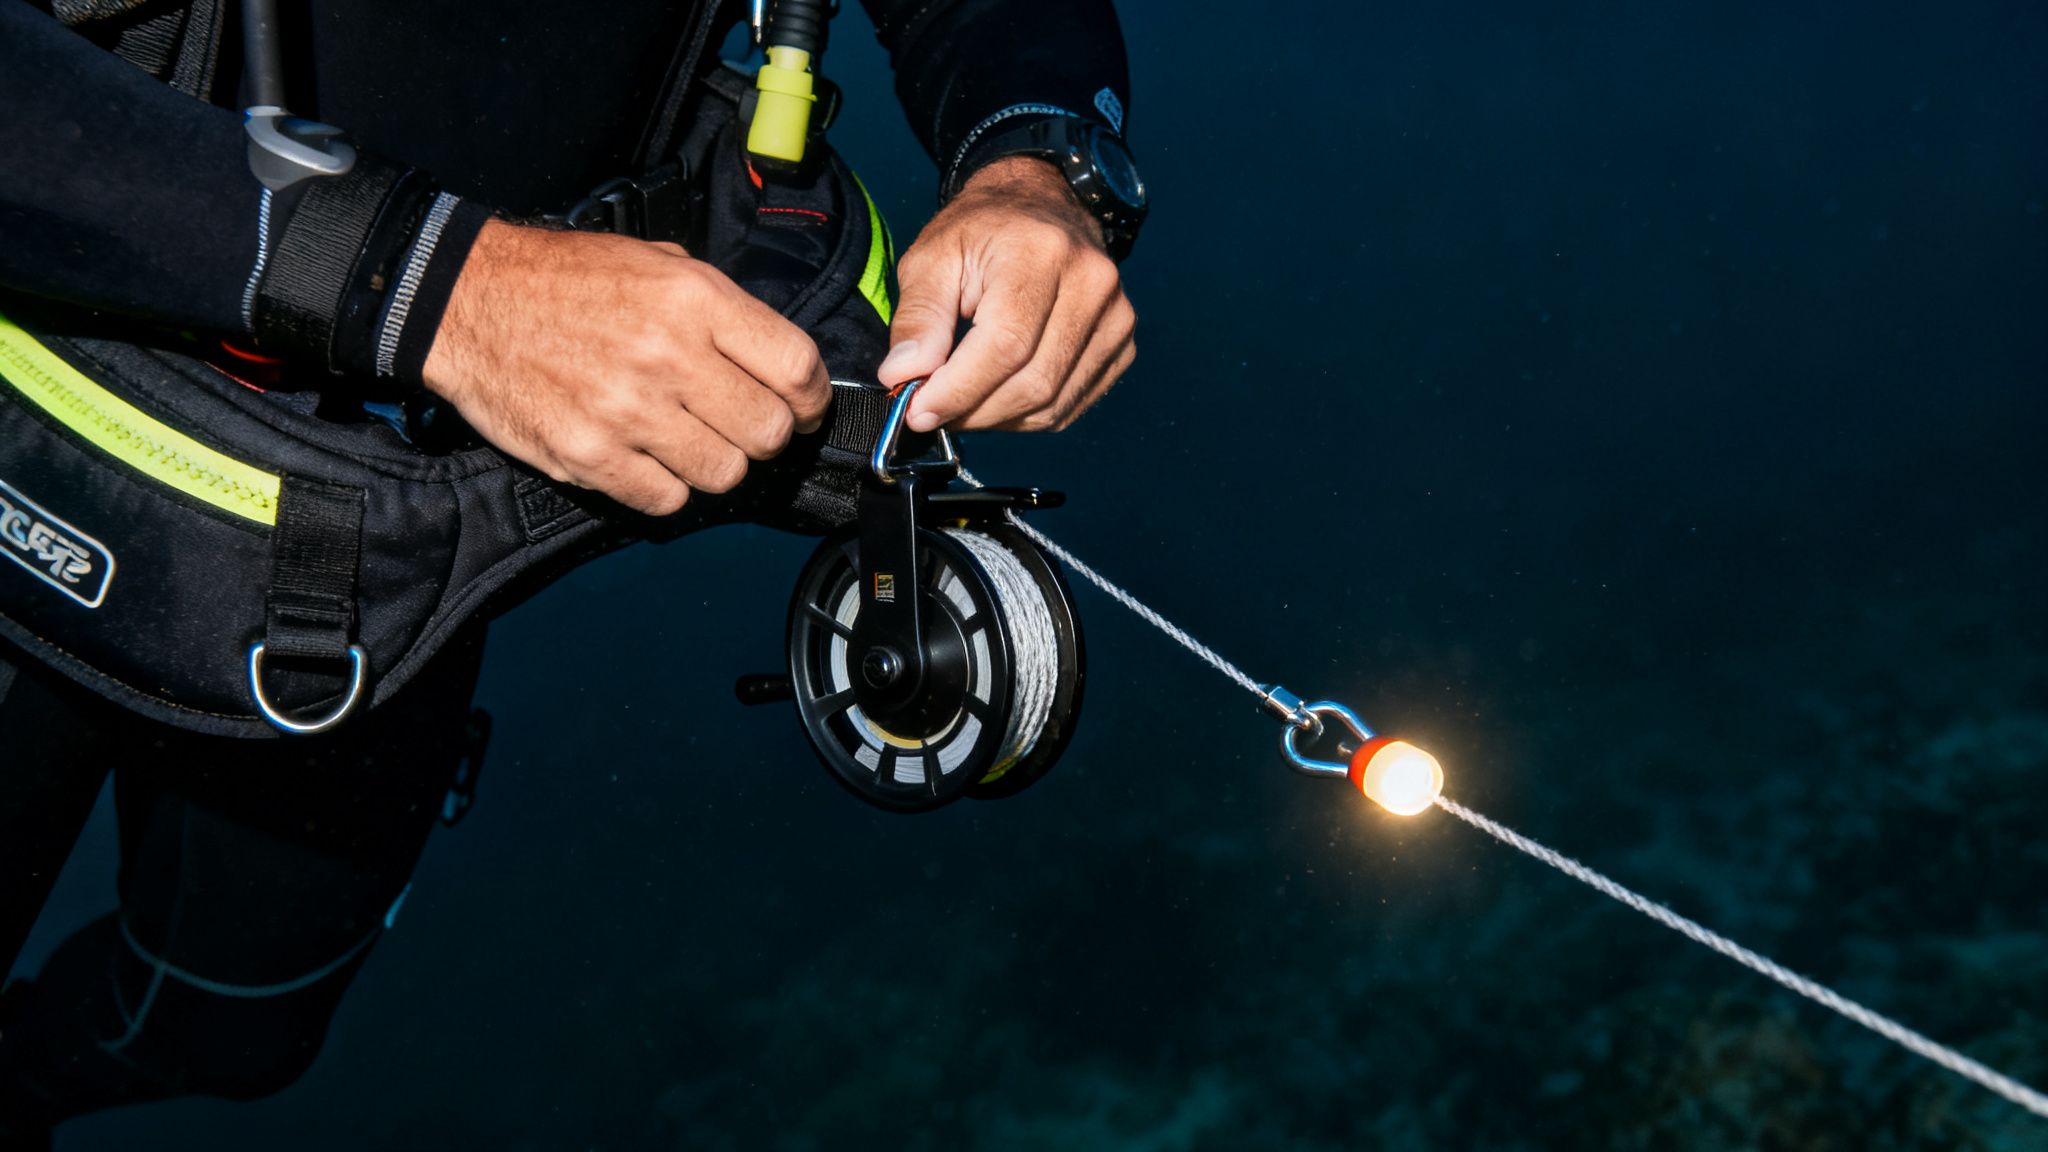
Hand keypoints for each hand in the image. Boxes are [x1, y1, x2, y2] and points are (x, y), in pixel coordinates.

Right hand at [422, 221, 830, 514]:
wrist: (468, 300)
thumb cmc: (568, 280)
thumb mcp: (658, 261)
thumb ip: (724, 310)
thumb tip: (780, 362)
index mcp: (694, 300)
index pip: (796, 368)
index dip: (811, 398)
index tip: (802, 407)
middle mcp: (668, 356)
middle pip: (768, 432)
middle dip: (764, 435)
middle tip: (738, 424)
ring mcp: (628, 412)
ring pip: (724, 473)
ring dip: (715, 463)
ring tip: (686, 438)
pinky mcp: (591, 457)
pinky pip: (667, 499)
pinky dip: (664, 486)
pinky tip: (644, 455)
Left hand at [879, 156, 1136, 432]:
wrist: (1041, 206)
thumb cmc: (982, 232)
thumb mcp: (932, 257)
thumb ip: (918, 317)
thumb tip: (903, 377)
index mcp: (1041, 253)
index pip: (1005, 345)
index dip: (959, 390)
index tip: (918, 411)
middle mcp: (1091, 284)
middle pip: (1033, 382)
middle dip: (973, 411)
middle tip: (930, 411)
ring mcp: (1116, 317)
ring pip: (1052, 404)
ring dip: (996, 418)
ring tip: (960, 403)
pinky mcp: (1121, 344)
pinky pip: (1070, 406)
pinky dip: (1026, 416)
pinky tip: (996, 397)